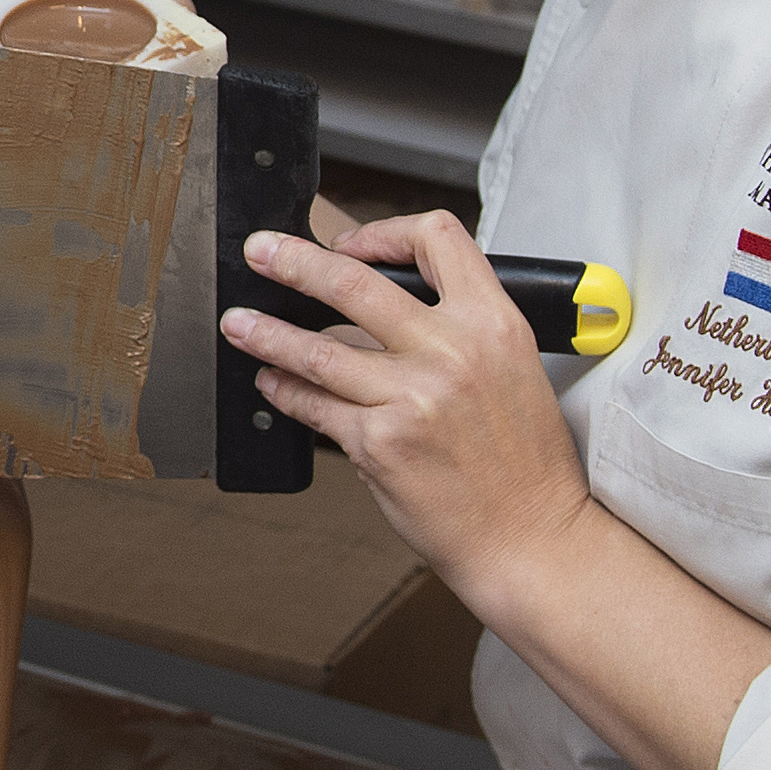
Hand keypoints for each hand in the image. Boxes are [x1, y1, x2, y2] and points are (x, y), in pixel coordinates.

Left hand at [224, 209, 592, 616]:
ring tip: (238, 324)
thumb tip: (394, 307)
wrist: (532, 537)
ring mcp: (411, 398)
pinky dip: (285, 392)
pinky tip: (271, 383)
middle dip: (293, 261)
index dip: (383, 232)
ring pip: (315, 348)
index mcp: (494, 324)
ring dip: (266, 332)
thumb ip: (462, 331)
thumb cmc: (527, 466)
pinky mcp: (379, 443)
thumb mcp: (516, 371)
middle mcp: (452, 352)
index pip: (436, 239)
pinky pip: (314, 406)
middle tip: (261, 253)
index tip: (350, 244)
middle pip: (351, 282)